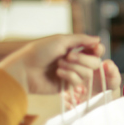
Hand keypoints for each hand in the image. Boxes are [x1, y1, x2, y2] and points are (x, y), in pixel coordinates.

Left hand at [0, 34, 120, 95]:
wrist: (25, 70)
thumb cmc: (39, 51)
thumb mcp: (61, 40)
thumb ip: (81, 39)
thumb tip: (98, 39)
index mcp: (73, 48)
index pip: (94, 50)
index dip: (97, 50)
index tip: (96, 49)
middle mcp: (75, 61)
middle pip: (94, 62)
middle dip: (83, 59)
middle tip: (68, 56)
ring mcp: (72, 73)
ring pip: (88, 73)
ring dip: (73, 67)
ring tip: (58, 65)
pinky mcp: (67, 85)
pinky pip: (77, 81)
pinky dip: (68, 75)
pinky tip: (57, 73)